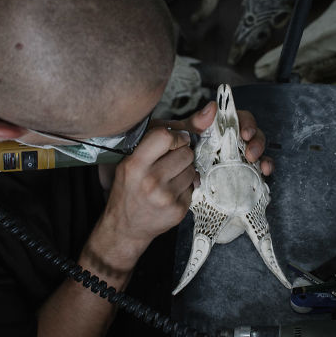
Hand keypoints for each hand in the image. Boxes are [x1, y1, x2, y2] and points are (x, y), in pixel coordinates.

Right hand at [101, 127, 195, 254]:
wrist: (124, 226)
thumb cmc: (130, 186)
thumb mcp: (135, 157)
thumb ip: (170, 132)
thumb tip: (211, 110)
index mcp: (135, 164)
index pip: (165, 136)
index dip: (174, 137)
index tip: (172, 142)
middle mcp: (150, 181)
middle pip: (185, 153)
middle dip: (181, 154)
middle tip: (168, 163)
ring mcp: (166, 198)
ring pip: (193, 169)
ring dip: (185, 170)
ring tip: (168, 177)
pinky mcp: (178, 210)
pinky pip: (194, 187)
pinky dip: (186, 187)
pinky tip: (171, 191)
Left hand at [159, 101, 274, 175]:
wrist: (163, 169)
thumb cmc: (173, 147)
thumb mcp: (181, 132)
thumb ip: (195, 121)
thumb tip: (213, 106)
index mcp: (221, 126)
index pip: (240, 118)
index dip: (247, 123)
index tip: (245, 134)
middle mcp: (231, 140)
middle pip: (253, 135)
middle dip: (257, 142)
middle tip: (251, 153)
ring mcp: (236, 156)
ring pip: (257, 152)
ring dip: (263, 156)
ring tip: (260, 165)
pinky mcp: (238, 172)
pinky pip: (254, 170)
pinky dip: (262, 170)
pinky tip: (263, 174)